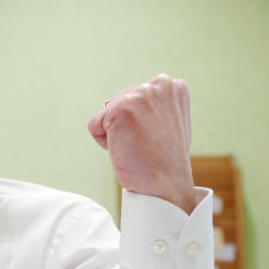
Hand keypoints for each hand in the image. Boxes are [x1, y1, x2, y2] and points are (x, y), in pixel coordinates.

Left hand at [88, 74, 197, 213]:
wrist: (166, 185)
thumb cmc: (164, 161)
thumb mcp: (168, 123)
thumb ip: (155, 107)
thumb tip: (137, 106)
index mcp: (173, 86)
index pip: (134, 99)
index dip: (138, 123)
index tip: (155, 138)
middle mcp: (160, 84)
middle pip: (118, 104)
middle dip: (125, 127)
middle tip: (146, 145)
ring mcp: (141, 95)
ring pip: (105, 114)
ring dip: (115, 134)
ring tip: (138, 146)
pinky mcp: (122, 108)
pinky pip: (94, 126)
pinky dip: (104, 142)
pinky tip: (128, 149)